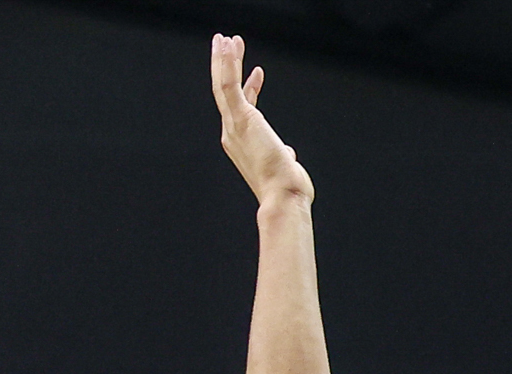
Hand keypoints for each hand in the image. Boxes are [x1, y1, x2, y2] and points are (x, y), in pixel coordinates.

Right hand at [209, 34, 310, 205]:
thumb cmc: (286, 189)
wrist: (283, 197)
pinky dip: (227, 64)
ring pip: (223, 85)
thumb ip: (283, 156)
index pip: (243, 108)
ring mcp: (234, 126)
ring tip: (225, 38)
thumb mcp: (285, 168)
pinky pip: (229, 85)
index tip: (258, 72)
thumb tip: (288, 154)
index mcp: (241, 143)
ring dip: (223, 59)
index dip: (250, 88)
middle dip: (225, 67)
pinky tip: (228, 46)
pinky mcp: (241, 118)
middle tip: (226, 44)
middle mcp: (232, 133)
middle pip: (224, 93)